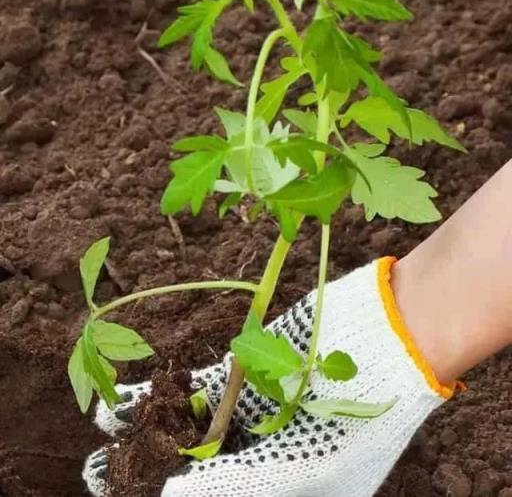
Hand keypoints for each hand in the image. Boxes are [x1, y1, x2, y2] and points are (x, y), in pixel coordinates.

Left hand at [84, 258, 451, 496]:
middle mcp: (269, 448)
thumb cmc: (359, 415)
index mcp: (288, 485)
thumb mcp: (302, 466)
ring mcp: (258, 406)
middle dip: (149, 464)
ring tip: (105, 433)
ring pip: (193, 422)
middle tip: (99, 470)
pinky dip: (168, 390)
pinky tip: (133, 395)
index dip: (176, 493)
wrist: (387, 340)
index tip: (130, 493)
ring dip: (150, 425)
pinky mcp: (252, 370)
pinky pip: (202, 384)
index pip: (223, 494)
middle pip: (198, 463)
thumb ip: (237, 485)